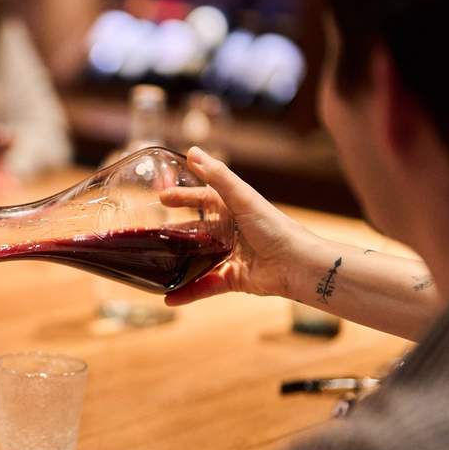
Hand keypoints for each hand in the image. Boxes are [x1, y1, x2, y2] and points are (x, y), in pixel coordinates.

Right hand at [163, 146, 319, 305]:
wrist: (296, 265)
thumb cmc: (274, 227)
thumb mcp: (243, 198)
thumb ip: (218, 176)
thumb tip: (193, 151)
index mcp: (234, 209)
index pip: (203, 198)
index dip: (183, 196)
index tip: (161, 197)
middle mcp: (230, 232)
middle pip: (196, 230)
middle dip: (175, 232)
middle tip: (152, 233)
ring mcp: (230, 256)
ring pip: (197, 260)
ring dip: (178, 264)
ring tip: (155, 265)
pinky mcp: (232, 279)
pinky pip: (205, 286)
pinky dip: (188, 293)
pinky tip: (170, 298)